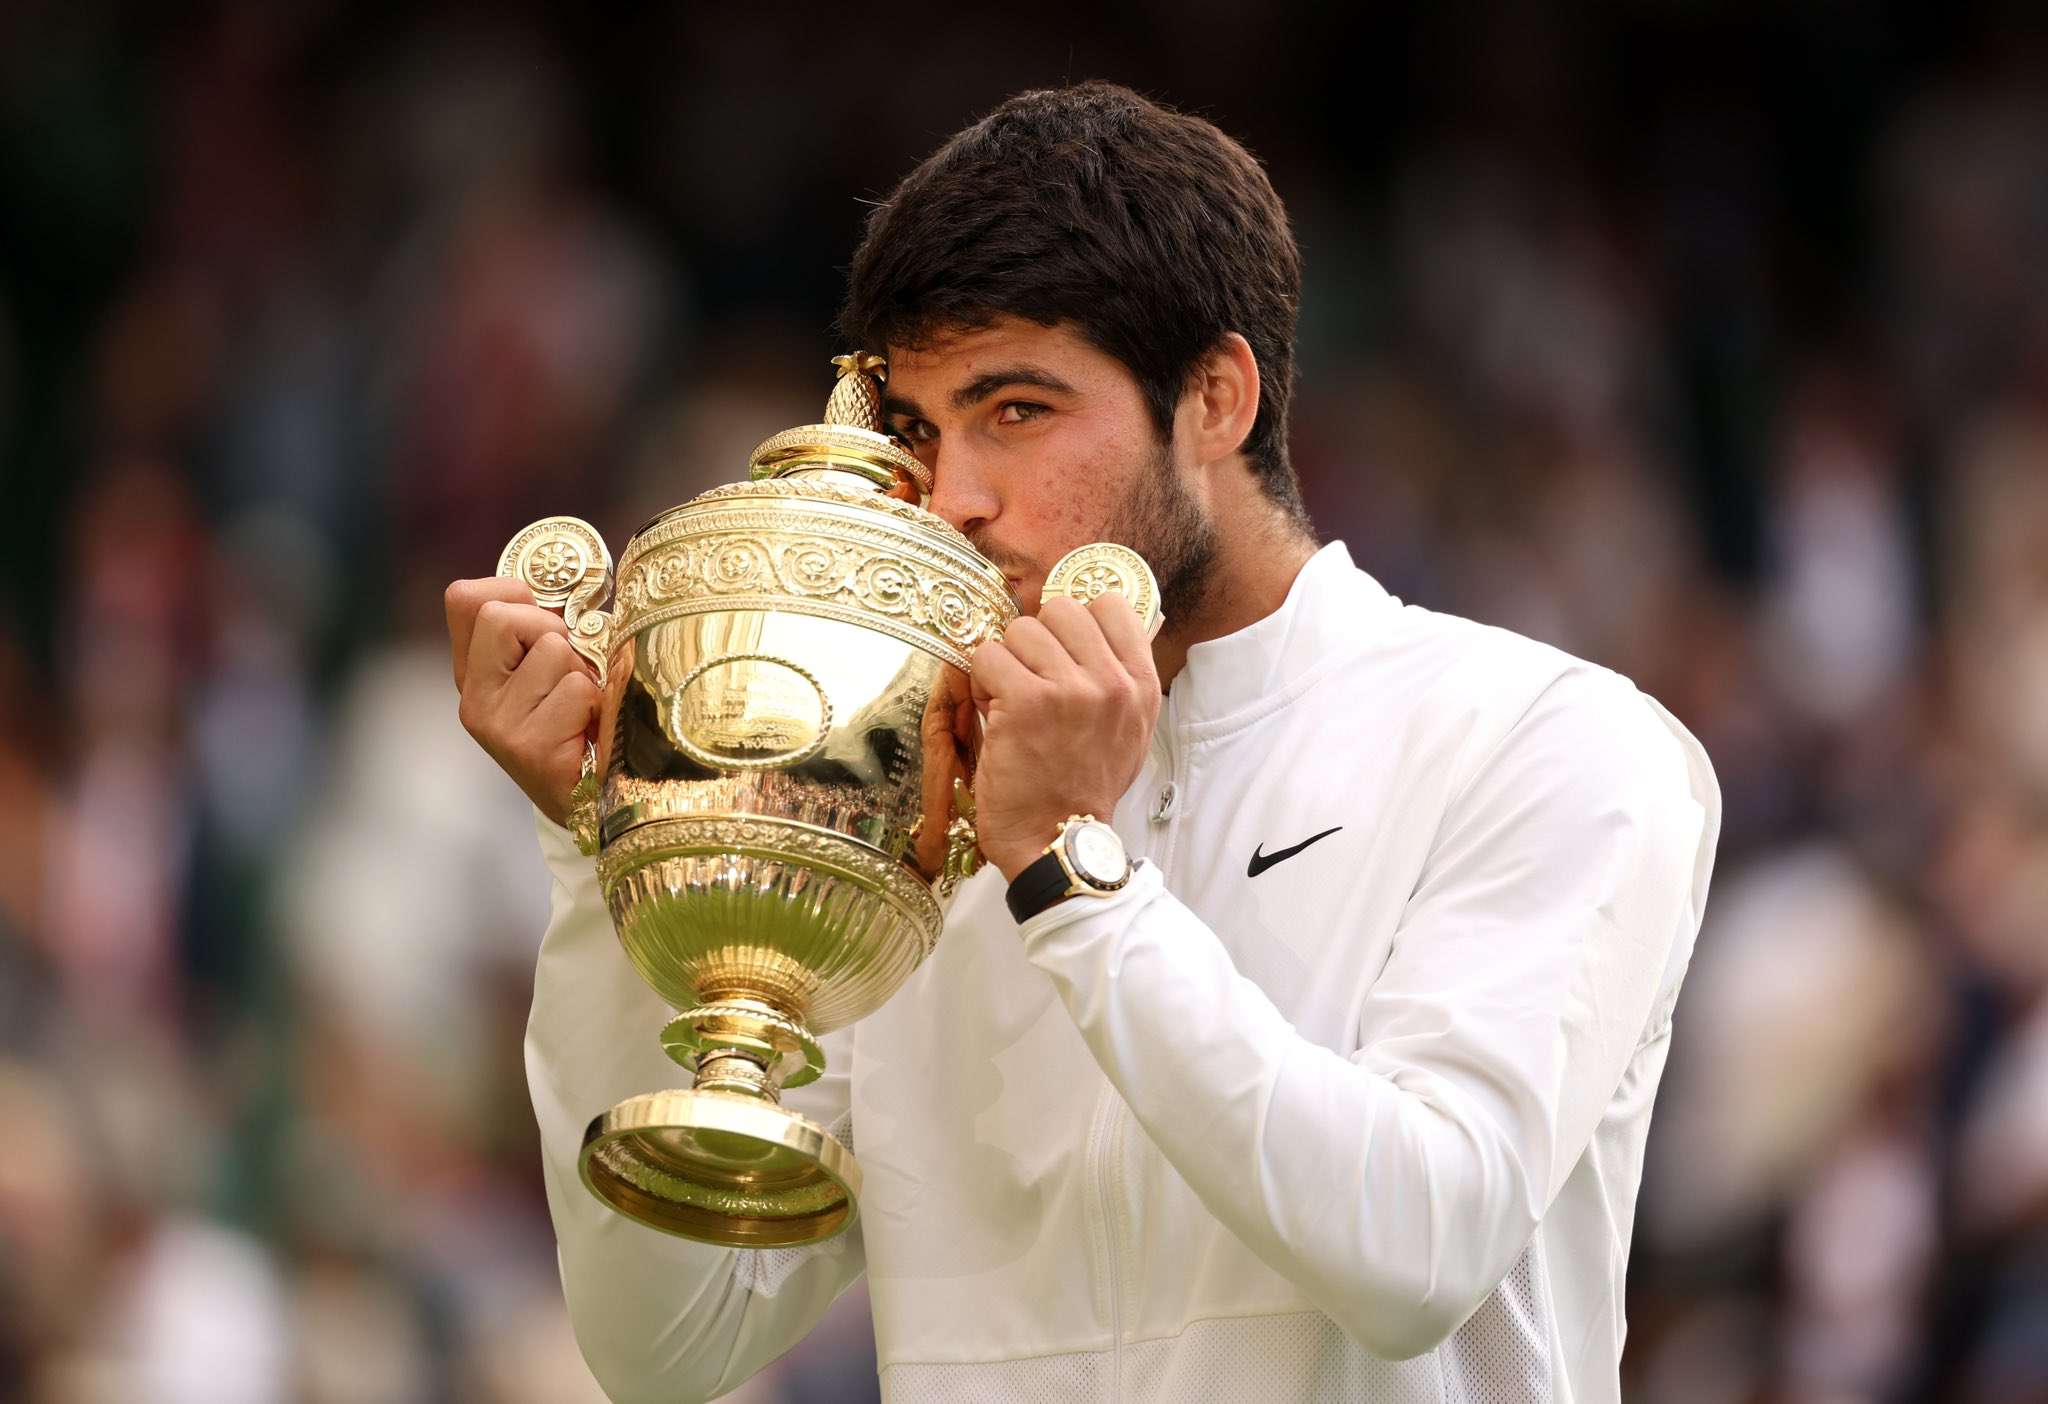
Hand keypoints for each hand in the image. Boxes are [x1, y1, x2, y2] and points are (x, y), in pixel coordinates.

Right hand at [445, 577, 601, 825]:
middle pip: (501, 616)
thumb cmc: (578, 725)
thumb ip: (543, 630)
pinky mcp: (528, 746)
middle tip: (570, 668)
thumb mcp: (551, 670)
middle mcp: (473, 697)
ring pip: (551, 650)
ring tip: (582, 707)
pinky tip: (588, 731)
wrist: (589, 801)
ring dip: (581, 672)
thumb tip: (567, 587)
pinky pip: (575, 690)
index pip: (464, 598)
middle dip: (551, 629)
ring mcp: (496, 723)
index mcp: (474, 671)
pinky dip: (594, 704)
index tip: (543, 617)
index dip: (512, 592)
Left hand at [969, 592, 1160, 879]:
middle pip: (1060, 609)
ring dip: (1006, 663)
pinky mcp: (1026, 700)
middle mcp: (1112, 682)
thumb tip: (1098, 621)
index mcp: (1141, 684)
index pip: (1111, 604)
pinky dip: (982, 684)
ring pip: (1020, 630)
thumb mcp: (1128, 731)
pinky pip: (988, 656)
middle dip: (1036, 641)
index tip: (1061, 651)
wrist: (1057, 842)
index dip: (1075, 622)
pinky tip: (995, 715)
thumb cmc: (1083, 788)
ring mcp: (1071, 689)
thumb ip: (1119, 677)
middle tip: (1031, 681)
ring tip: (1012, 703)